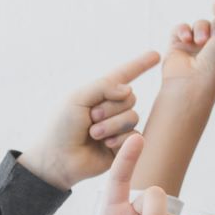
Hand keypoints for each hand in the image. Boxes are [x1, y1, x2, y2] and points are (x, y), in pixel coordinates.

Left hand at [20, 50, 160, 189]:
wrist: (58, 159)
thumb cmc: (62, 128)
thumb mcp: (78, 99)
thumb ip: (103, 86)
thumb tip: (128, 90)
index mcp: (99, 93)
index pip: (124, 75)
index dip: (140, 65)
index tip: (156, 54)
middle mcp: (111, 108)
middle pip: (130, 98)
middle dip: (109, 108)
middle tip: (90, 118)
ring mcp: (118, 127)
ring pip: (132, 116)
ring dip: (111, 125)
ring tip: (93, 133)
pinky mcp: (123, 145)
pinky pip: (133, 135)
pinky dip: (118, 139)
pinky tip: (104, 144)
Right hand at [160, 15, 214, 99]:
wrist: (190, 86)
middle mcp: (213, 47)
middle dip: (214, 26)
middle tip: (212, 37)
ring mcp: (194, 47)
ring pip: (199, 24)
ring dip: (200, 29)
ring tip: (198, 42)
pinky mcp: (177, 46)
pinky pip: (180, 28)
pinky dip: (183, 30)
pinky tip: (186, 39)